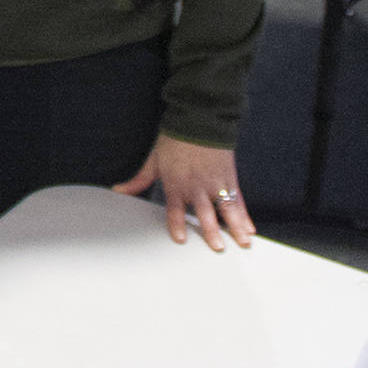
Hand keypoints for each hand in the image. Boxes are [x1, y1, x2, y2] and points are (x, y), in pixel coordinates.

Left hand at [113, 132, 253, 251]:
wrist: (198, 120)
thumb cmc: (173, 140)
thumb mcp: (153, 160)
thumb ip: (139, 180)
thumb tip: (119, 190)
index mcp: (176, 184)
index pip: (175, 209)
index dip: (177, 224)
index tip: (180, 239)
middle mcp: (196, 186)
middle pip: (204, 213)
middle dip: (211, 231)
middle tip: (218, 247)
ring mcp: (215, 183)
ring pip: (226, 209)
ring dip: (235, 226)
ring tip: (243, 242)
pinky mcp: (229, 178)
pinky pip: (238, 199)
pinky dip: (244, 214)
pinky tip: (249, 227)